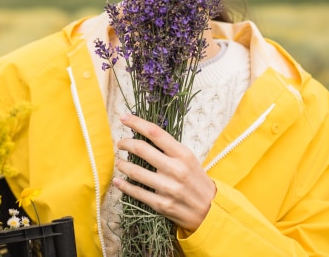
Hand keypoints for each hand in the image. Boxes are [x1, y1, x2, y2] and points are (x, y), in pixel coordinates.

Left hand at [112, 113, 216, 231]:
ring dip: (123, 164)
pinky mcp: (161, 204)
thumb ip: (170, 148)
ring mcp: (167, 187)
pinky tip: (118, 181)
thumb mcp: (189, 159)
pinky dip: (124, 185)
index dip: (137, 123)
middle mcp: (175, 169)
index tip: (124, 118)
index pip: (155, 132)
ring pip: (135, 171)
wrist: (211, 210)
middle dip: (126, 143)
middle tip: (120, 143)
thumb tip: (145, 135)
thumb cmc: (196, 180)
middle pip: (142, 149)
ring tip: (119, 162)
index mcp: (183, 154)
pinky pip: (137, 192)